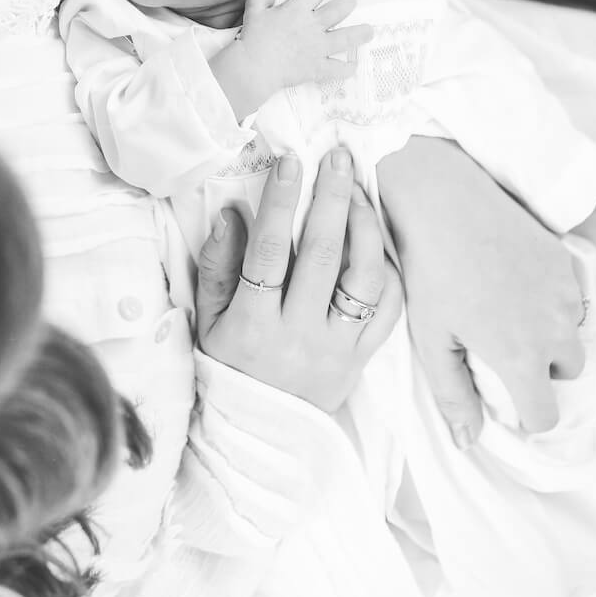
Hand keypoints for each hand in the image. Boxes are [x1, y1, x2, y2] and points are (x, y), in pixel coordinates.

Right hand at [196, 146, 401, 411]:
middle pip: (321, 257)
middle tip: (337, 158)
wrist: (259, 438)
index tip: (290, 162)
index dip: (279, 204)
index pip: (267, 254)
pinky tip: (374, 241)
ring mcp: (336, 350)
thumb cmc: (228, 368)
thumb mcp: (208, 322)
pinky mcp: (362, 360)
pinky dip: (386, 270)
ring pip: (363, 280)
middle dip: (330, 199)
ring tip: (357, 193)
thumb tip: (233, 212)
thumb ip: (217, 267)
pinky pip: (387, 309)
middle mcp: (298, 336)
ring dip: (364, 228)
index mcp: (252, 326)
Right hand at [212, 0, 371, 119]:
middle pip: (341, 7)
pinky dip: (347, 68)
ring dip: (361, 33)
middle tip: (349, 2)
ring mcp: (319, 48)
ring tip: (369, 31)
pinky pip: (338, 69)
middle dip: (348, 1)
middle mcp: (313, 25)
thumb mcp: (252, 10)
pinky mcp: (318, 68)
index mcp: (298, 9)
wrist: (253, 68)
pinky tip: (352, 66)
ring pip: (348, 37)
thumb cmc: (252, 37)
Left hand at [377, 137, 588, 444]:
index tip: (506, 397)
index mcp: (522, 357)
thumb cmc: (430, 272)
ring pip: (571, 330)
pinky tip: (512, 278)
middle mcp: (555, 328)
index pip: (546, 415)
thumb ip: (453, 395)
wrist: (444, 201)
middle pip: (566, 371)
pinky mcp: (564, 259)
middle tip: (502, 345)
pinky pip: (569, 293)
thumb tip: (468, 441)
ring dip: (549, 330)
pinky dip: (550, 296)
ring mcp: (564, 291)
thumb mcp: (432, 339)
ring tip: (504, 308)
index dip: (525, 414)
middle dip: (541, 367)